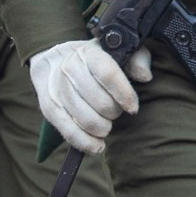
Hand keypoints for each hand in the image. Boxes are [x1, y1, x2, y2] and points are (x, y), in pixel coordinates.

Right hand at [29, 39, 153, 154]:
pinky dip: (87, 143)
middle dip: (114, 112)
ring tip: (106, 125)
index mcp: (89, 53)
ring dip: (103, 128)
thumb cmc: (94, 60)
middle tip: (116, 111)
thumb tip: (145, 76)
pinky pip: (70, 132)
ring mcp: (57, 89)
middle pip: (100, 102)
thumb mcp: (118, 51)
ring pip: (86, 119)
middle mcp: (70, 69)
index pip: (109, 75)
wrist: (54, 61)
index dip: (124, 94)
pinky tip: (98, 145)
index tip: (133, 108)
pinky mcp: (50, 109)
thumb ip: (136, 60)